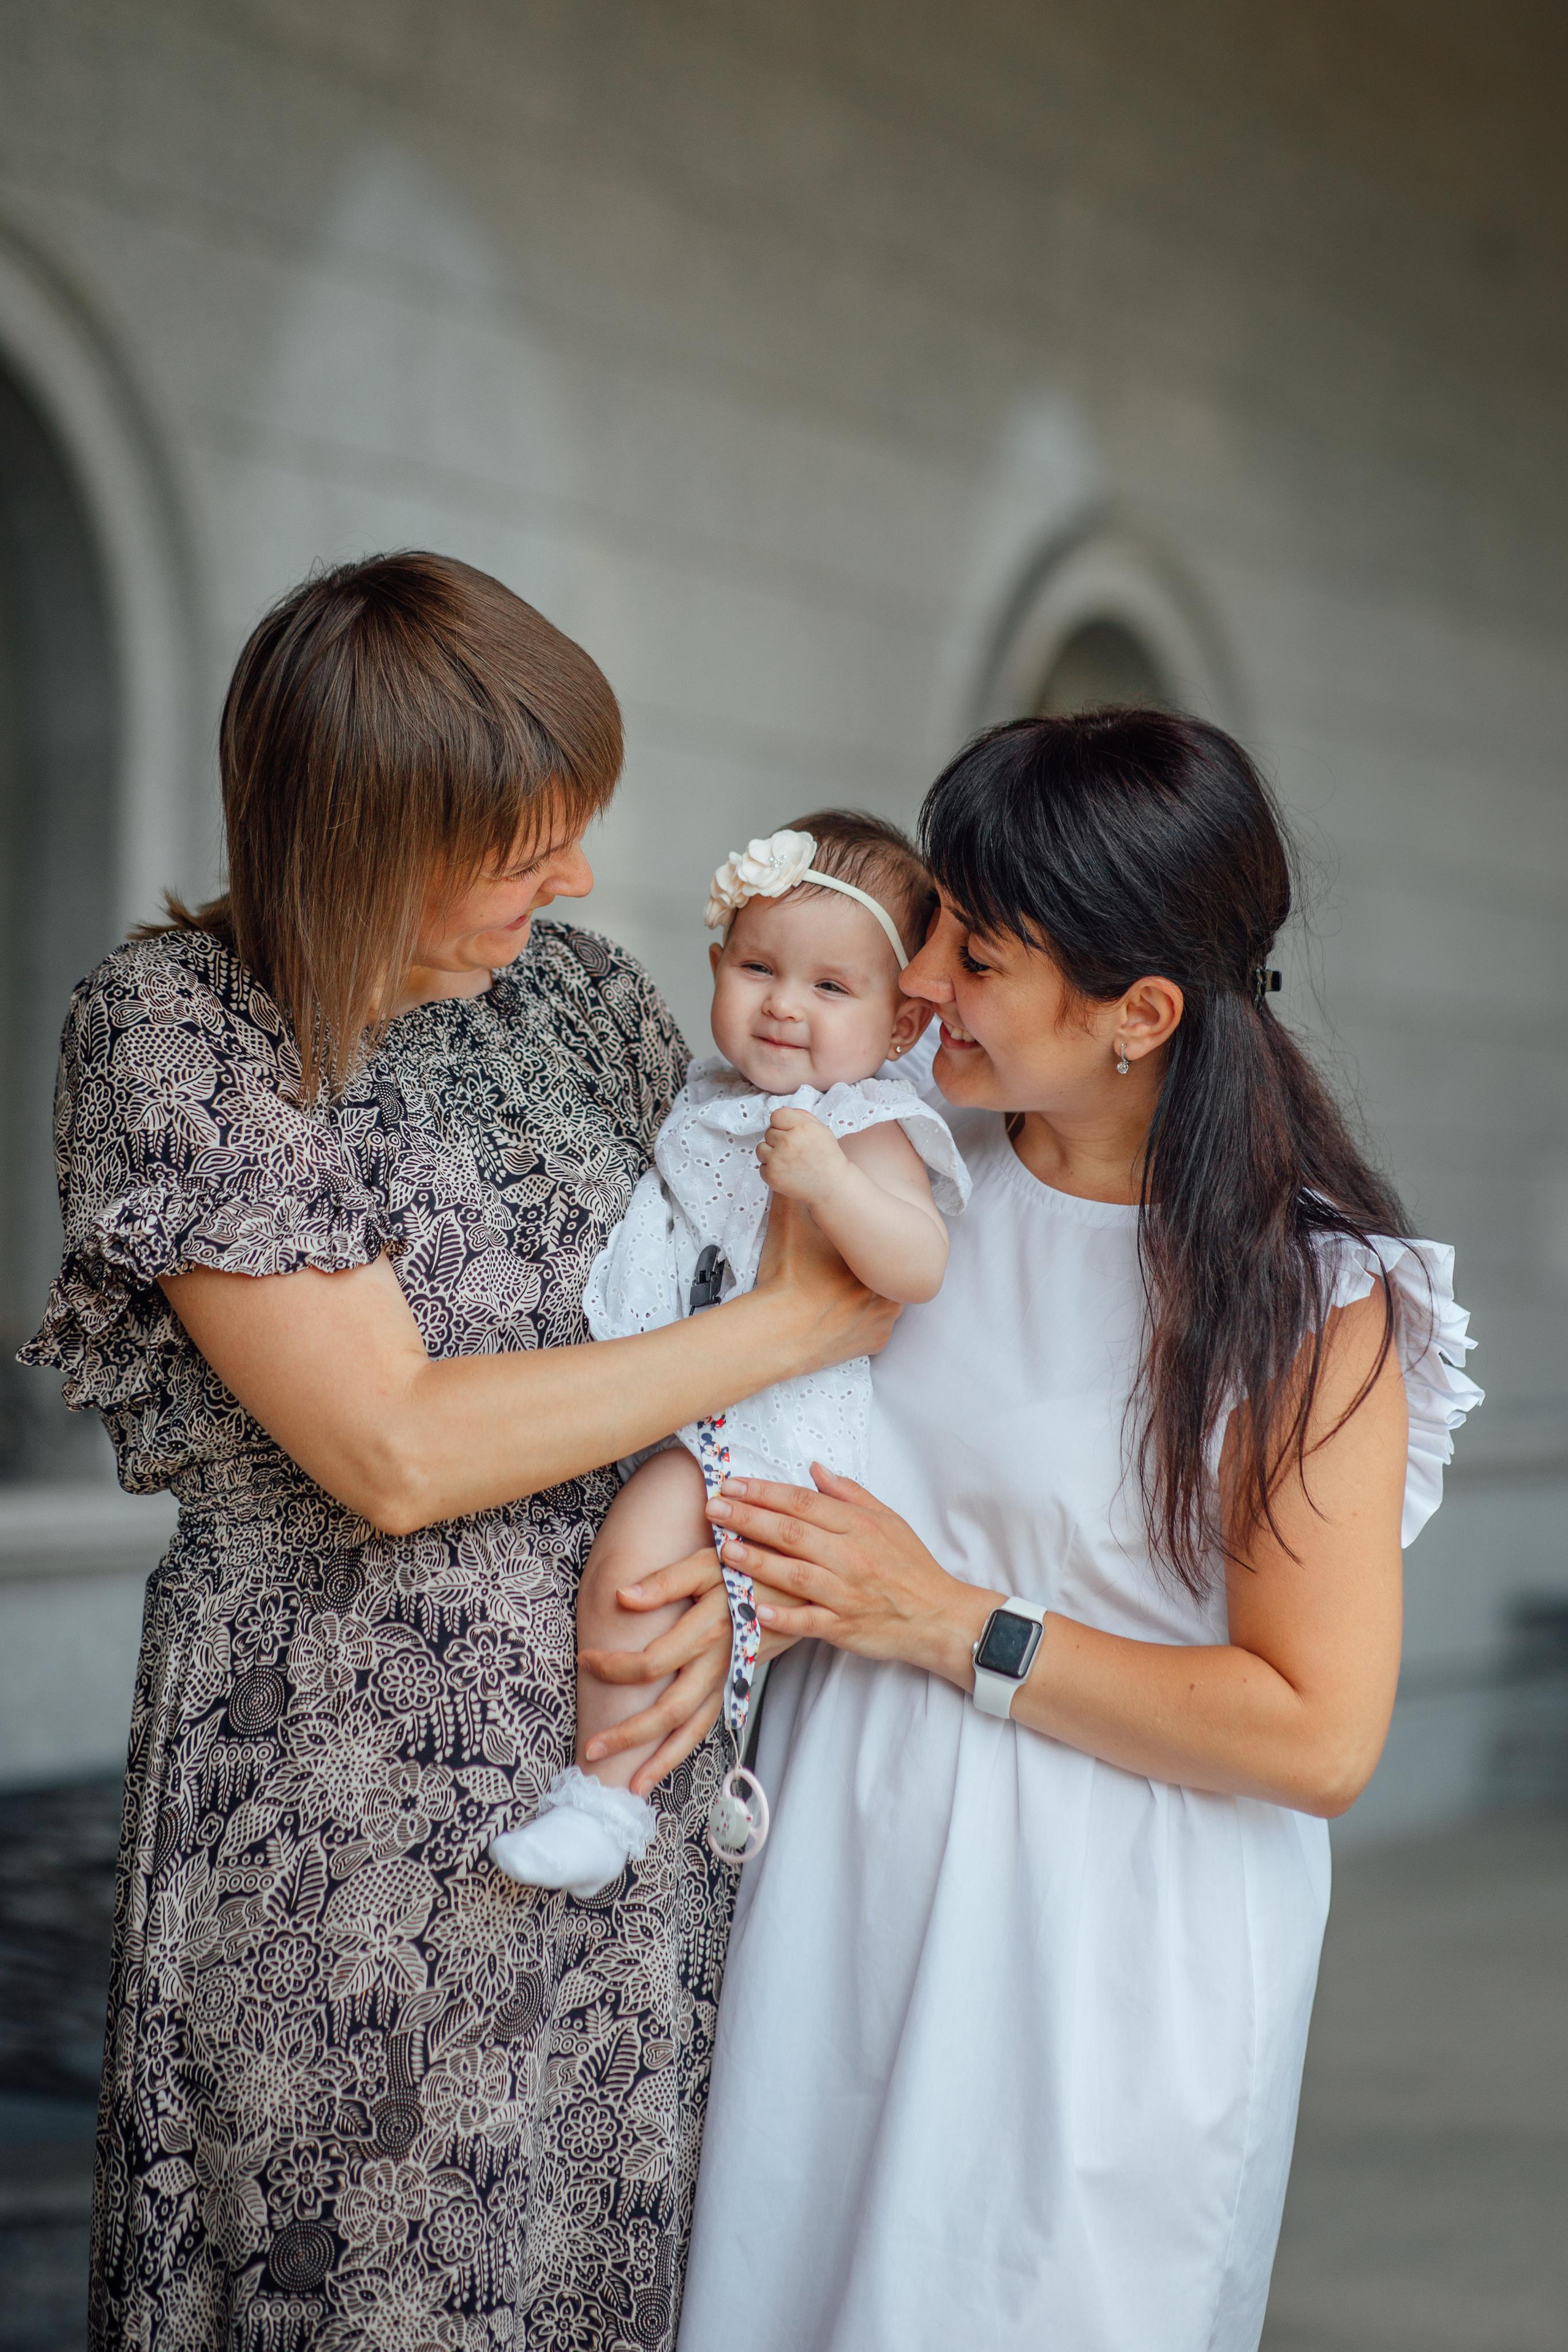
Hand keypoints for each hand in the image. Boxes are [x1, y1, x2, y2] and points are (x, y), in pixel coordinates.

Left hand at [578, 1545, 800, 1796]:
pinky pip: (709, 1721)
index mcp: (707, 1631)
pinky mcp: (737, 1682)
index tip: (585, 1660)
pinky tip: (666, 1762)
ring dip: (661, 1759)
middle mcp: (719, 1663)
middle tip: (590, 1751)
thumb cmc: (750, 1565)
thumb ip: (667, 1581)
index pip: (651, 1662)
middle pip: (670, 1710)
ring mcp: (730, 1678)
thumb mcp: (709, 1562)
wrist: (803, 1579)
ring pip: (694, 1727)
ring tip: (632, 1787)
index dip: (614, 1667)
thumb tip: (623, 1597)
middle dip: (629, 1735)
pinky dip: (686, 1745)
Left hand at [703, 1464, 996, 1686]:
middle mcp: (850, 1555)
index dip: (763, 1492)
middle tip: (712, 1508)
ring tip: (723, 1550)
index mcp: (857, 1525)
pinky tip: (755, 1610)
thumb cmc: (910, 1566)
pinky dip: (783, 1617)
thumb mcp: (887, 1520)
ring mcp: (846, 1592)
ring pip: (795, 1573)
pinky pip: (810, 1621)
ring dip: (756, 1561)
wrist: (939, 1616)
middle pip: (791, 1532)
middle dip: (747, 1517)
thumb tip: (814, 1468)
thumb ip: (848, 1493)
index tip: (731, 1484)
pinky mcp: (845, 1626)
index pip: (802, 1502)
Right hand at [752, 1194, 900, 1375]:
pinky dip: (861, 1324)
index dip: (859, 1243)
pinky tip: (839, 1317)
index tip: (842, 1246)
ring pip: (884, 1301)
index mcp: (873, 1257)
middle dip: (864, 1269)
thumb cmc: (787, 1277)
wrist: (778, 1331)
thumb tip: (789, 1166)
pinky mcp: (875, 1343)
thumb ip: (792, 1192)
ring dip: (867, 1296)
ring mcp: (885, 1319)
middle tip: (836, 1268)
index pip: (878, 1243)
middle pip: (881, 1271)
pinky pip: (876, 1330)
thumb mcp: (788, 1224)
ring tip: (837, 1292)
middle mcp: (888, 1287)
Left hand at [756, 1108, 847, 1206]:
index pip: (776, 1115)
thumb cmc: (827, 1157)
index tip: (789, 1131)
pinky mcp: (771, 1175)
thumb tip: (781, 1111)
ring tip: (787, 1161)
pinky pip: (762, 1166)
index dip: (782, 1123)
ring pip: (761, 1148)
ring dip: (771, 1153)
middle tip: (793, 1150)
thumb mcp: (821, 1130)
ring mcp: (777, 1159)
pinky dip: (772, 1169)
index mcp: (801, 1127)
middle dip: (778, 1139)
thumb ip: (801, 1116)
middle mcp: (788, 1141)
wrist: (832, 1186)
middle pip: (768, 1132)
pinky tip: (786, 1172)